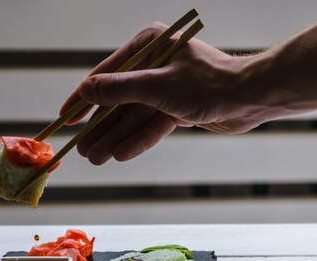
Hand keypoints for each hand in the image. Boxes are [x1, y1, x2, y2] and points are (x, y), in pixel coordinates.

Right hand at [59, 23, 260, 164]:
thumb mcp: (156, 87)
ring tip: (95, 159)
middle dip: (100, 128)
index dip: (83, 99)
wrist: (250, 99)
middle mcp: (155, 64)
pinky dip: (138, 140)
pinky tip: (120, 155)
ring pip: (134, 117)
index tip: (66, 119)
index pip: (106, 74)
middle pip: (118, 100)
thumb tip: (85, 90)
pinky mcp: (178, 107)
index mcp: (148, 46)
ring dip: (116, 138)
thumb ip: (119, 89)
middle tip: (81, 151)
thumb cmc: (207, 84)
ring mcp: (167, 87)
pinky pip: (152, 125)